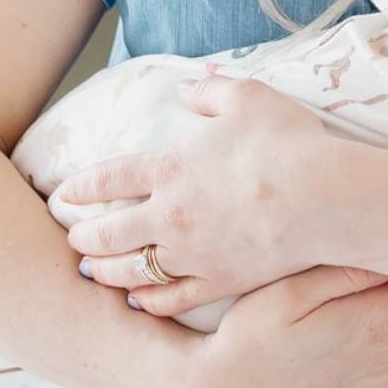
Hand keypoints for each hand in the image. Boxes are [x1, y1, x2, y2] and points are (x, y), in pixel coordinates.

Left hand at [54, 71, 356, 312]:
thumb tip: (186, 85)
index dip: (81, 187)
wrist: (322, 198)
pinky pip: (173, 299)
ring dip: (105, 271)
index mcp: (170, 168)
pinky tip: (138, 302)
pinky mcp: (220, 282)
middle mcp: (170, 215)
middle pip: (110, 232)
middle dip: (85, 237)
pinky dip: (150, 302)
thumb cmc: (286, 143)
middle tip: (73, 239)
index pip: (109, 179)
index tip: (65, 195)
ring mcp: (193, 254)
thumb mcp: (247, 98)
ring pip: (132, 271)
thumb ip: (210, 89)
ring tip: (90, 272)